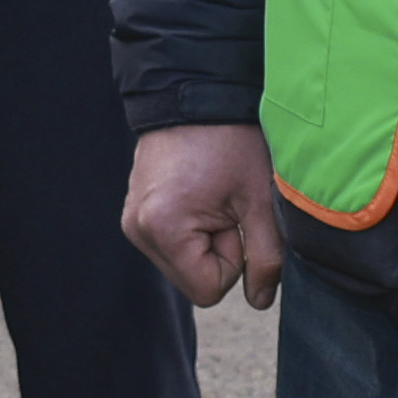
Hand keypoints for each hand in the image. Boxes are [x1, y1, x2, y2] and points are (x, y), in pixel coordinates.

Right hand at [121, 122, 286, 306]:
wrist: (193, 95)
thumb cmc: (230, 142)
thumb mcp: (259, 201)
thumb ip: (266, 258)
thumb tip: (261, 302)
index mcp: (164, 228)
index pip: (209, 290)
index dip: (234, 260)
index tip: (234, 217)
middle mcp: (137, 229)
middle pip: (193, 280)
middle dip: (217, 250)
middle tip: (223, 204)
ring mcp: (131, 221)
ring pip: (183, 264)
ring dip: (204, 241)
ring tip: (210, 197)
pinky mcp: (134, 213)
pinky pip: (171, 244)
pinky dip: (190, 230)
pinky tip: (196, 196)